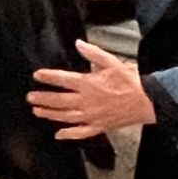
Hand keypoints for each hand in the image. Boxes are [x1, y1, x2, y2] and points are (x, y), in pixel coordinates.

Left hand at [28, 40, 155, 139]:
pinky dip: (69, 134)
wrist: (148, 100)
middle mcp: (87, 102)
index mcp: (88, 84)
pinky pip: (81, 132)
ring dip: (50, 114)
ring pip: (66, 117)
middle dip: (43, 99)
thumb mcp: (111, 62)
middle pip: (59, 100)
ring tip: (37, 112)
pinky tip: (58, 134)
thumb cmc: (130, 80)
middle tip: (29, 97)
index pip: (62, 79)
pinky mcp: (100, 126)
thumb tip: (78, 43)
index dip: (48, 77)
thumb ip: (93, 53)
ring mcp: (92, 116)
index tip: (36, 76)